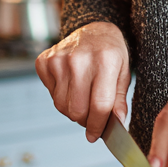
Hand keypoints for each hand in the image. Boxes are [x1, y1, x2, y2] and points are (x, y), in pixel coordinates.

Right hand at [35, 21, 130, 141]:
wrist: (93, 30)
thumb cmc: (111, 54)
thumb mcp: (123, 74)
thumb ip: (119, 101)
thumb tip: (117, 124)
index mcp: (105, 61)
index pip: (99, 106)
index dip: (98, 126)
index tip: (95, 136)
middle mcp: (79, 59)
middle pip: (77, 110)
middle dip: (84, 121)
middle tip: (91, 116)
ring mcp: (59, 59)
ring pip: (61, 106)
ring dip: (72, 110)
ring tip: (82, 98)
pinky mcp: (44, 61)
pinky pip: (50, 94)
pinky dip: (60, 97)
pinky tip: (70, 85)